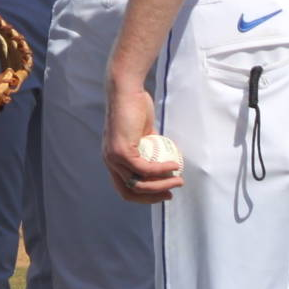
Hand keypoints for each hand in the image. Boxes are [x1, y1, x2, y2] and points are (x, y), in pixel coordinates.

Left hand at [103, 80, 180, 202]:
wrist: (127, 91)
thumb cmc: (135, 108)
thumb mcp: (143, 133)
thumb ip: (149, 149)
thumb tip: (164, 161)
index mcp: (114, 160)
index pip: (126, 189)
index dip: (145, 196)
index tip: (164, 193)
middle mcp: (110, 162)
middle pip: (131, 191)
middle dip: (153, 196)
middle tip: (171, 192)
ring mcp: (113, 158)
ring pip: (139, 182)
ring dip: (162, 184)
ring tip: (178, 179)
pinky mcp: (121, 151)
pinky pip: (145, 168)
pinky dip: (161, 170)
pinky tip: (175, 165)